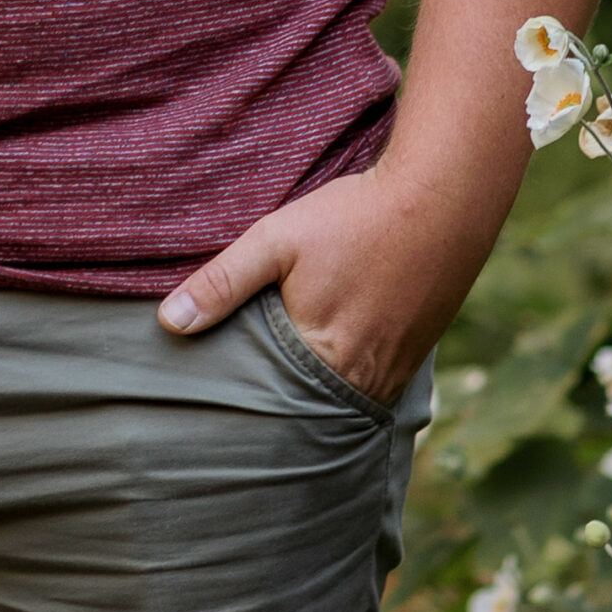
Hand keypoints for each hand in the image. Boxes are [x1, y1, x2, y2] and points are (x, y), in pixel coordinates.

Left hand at [156, 163, 480, 405]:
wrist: (441, 198)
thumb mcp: (276, 240)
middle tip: (247, 413)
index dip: (249, 408)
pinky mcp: (419, 352)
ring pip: (347, 401)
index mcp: (325, 361)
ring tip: (284, 391)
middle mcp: (367, 379)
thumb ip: (223, 282)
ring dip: (318, 397)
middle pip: (312, 413)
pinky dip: (351, 380)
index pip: (275, 409)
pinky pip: (377, 384)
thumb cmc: (354, 218)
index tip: (222, 411)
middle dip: (283, 411)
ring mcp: (399, 370)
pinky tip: (331, 364)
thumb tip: (170, 324)